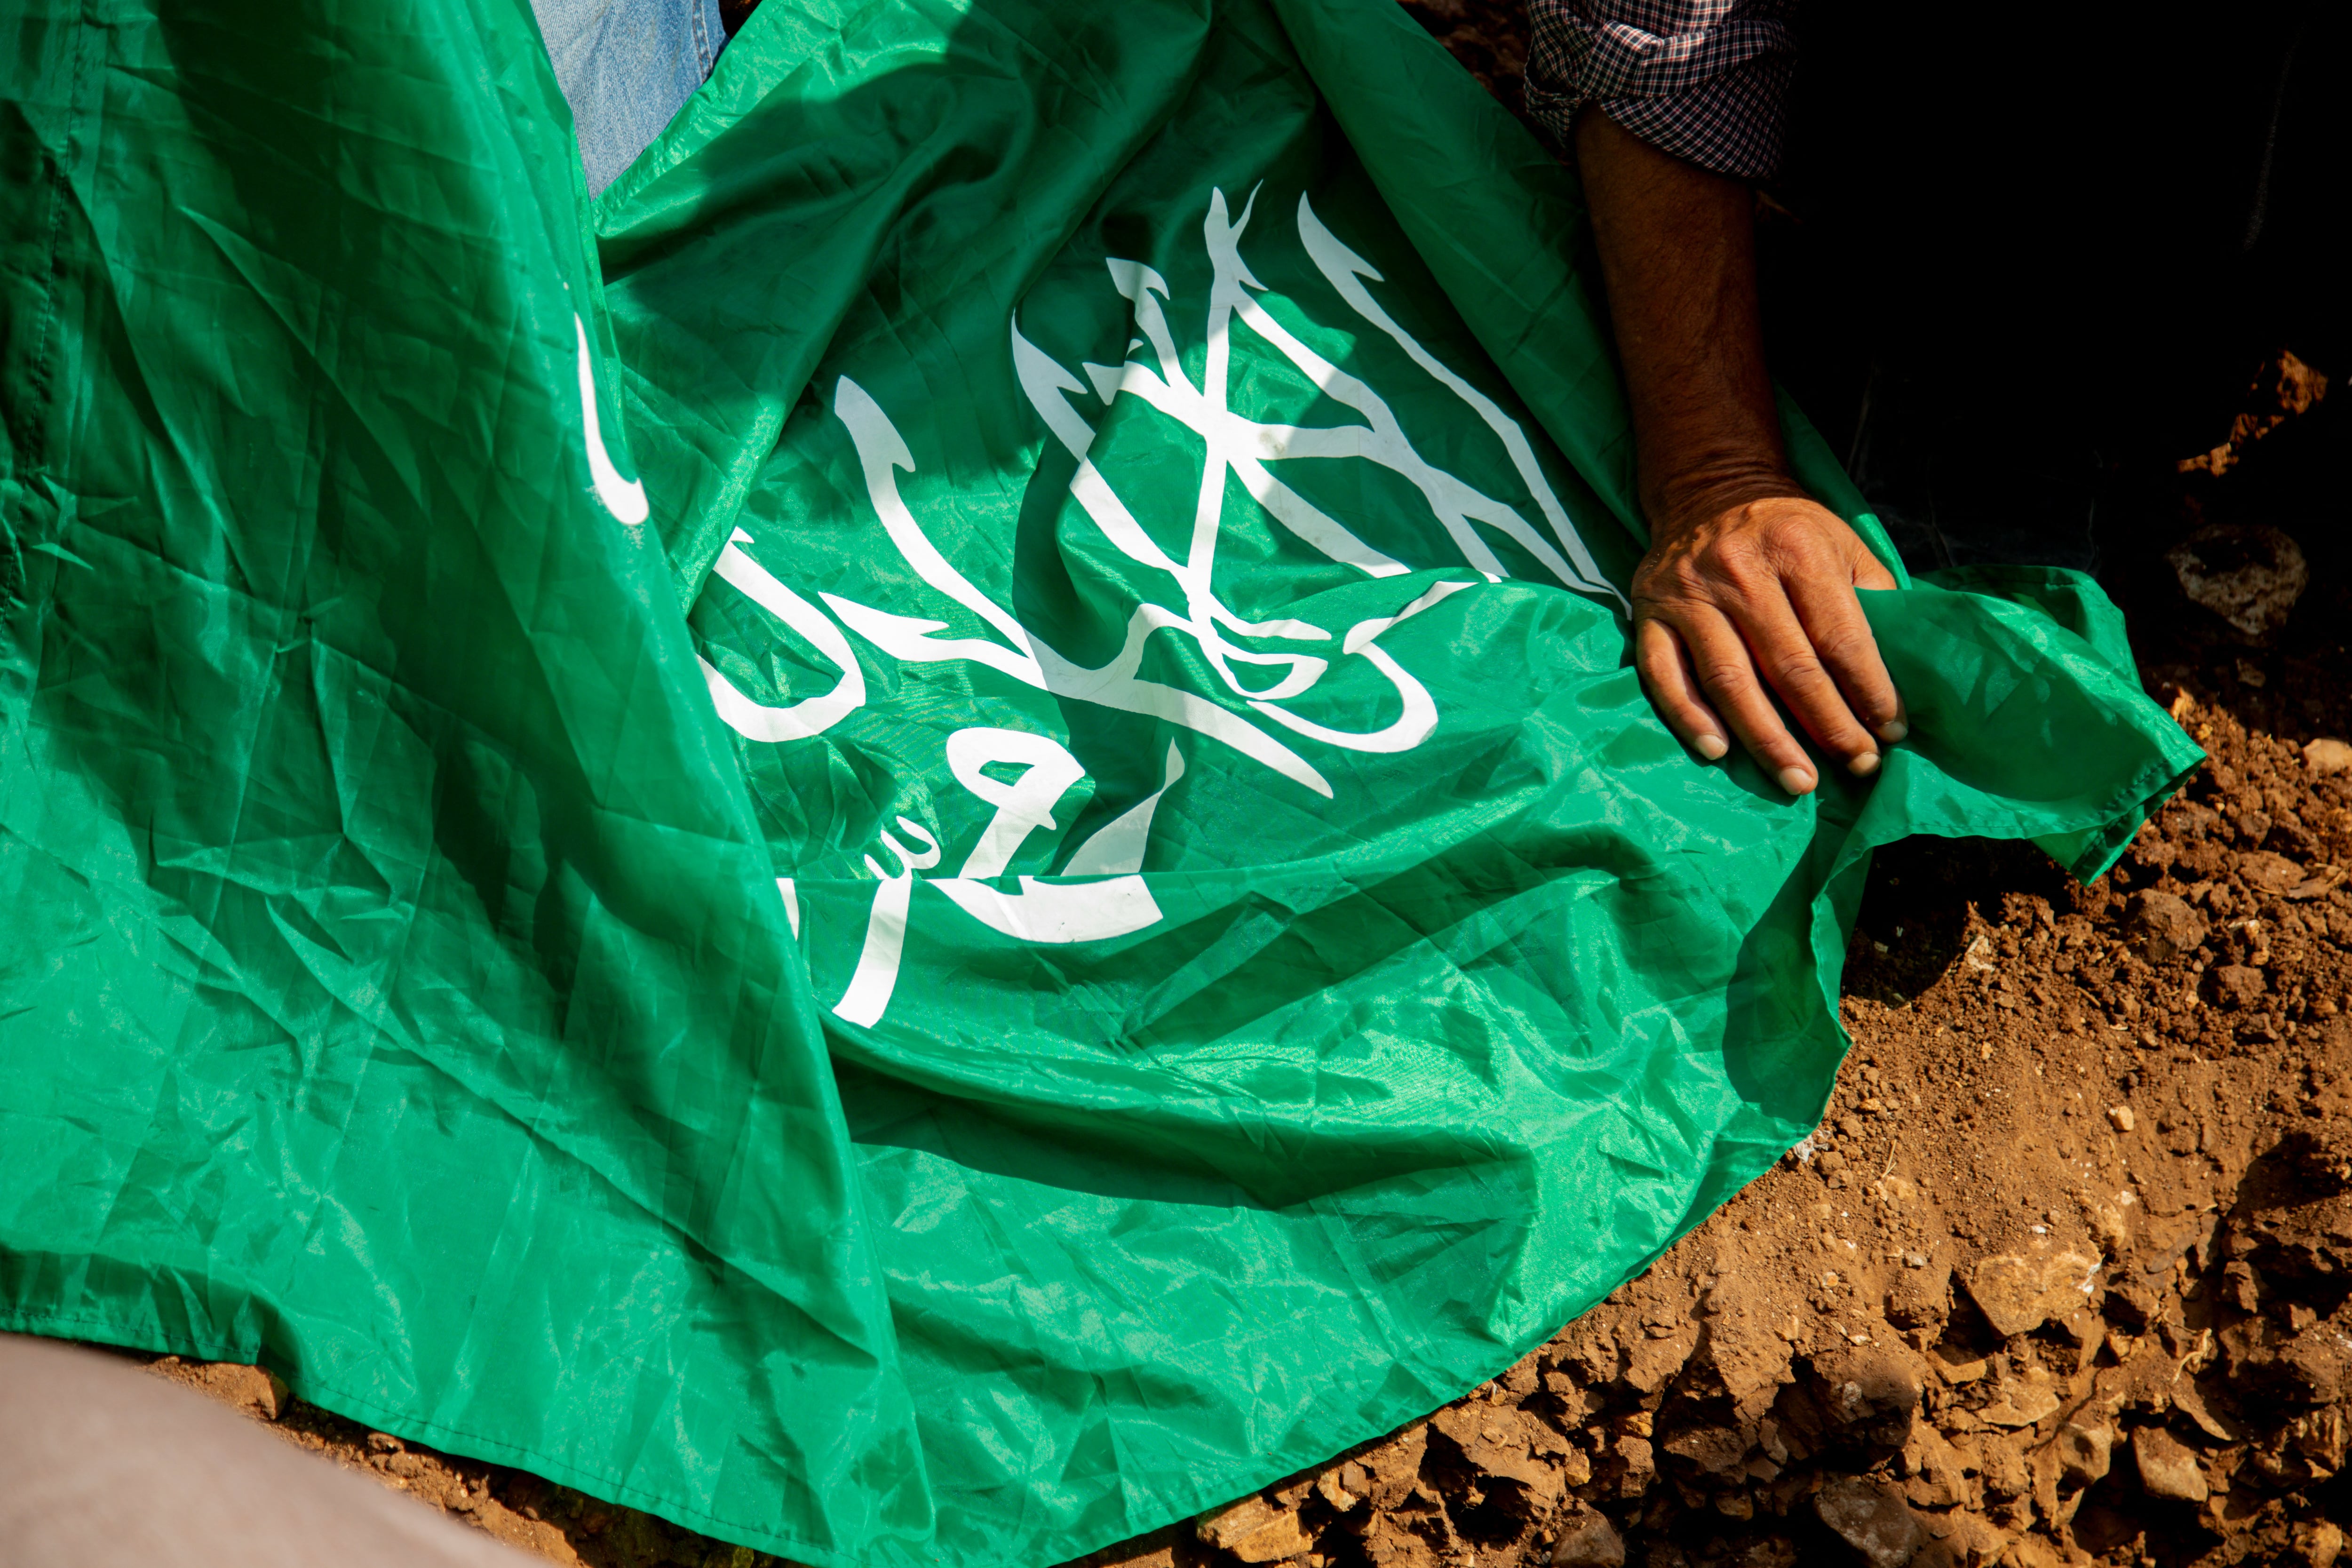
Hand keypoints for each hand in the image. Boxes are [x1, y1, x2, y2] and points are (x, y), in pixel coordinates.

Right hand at [1632, 491, 1904, 793]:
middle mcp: (1740, 571)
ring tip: (1799, 781)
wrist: (1708, 489)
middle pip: (1789, 667)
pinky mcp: (1650, 614)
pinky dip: (1689, 717)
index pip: (1841, 638)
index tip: (1891, 732)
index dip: (1870, 692)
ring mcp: (1689, 595)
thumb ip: (1873, 598)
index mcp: (1798, 550)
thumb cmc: (1788, 529)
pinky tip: (1719, 752)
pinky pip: (1665, 677)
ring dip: (1766, 739)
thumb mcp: (1843, 543)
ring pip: (1729, 680)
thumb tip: (1901, 673)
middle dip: (1829, 725)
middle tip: (1856, 765)